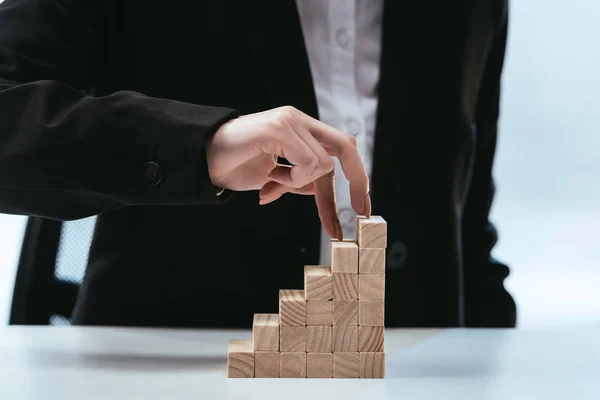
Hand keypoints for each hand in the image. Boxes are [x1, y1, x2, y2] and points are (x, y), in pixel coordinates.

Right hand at [205, 106, 370, 238]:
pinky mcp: (278, 128)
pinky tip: (270, 176)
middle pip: (345, 147)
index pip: (340, 150)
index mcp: (301, 129)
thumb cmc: (235, 165)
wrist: (203, 159)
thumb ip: (300, 179)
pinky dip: (293, 179)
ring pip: (323, 163)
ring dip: (301, 183)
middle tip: (361, 211)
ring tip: (273, 181)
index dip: (356, 178)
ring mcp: (288, 120)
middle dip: (357, 181)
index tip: (363, 207)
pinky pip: (307, 163)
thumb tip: (323, 190)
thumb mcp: (277, 177)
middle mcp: (298, 119)